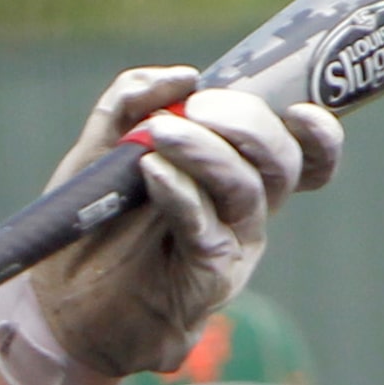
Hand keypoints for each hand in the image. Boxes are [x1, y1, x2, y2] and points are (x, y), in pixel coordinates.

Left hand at [0, 68, 342, 384]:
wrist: (65, 309)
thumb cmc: (94, 227)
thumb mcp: (101, 153)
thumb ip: (132, 107)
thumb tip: (181, 75)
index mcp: (232, 178)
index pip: (300, 153)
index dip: (318, 133)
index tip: (299, 108)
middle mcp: (244, 212)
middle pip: (282, 162)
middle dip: (246, 123)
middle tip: (197, 107)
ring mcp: (231, 246)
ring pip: (246, 189)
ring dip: (206, 151)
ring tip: (158, 134)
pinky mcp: (205, 278)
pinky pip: (205, 227)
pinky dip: (181, 191)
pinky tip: (152, 171)